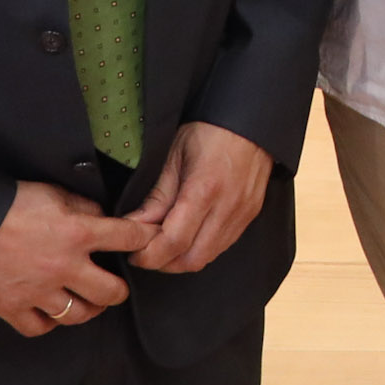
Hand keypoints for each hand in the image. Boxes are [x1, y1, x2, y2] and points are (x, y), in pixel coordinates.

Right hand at [0, 179, 153, 336]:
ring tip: (87, 300)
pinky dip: (49, 321)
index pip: (127, 238)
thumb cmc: (5, 202)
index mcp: (77, 233)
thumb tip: (102, 218)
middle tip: (115, 283)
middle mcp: (64, 267)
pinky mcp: (12, 309)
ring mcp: (39, 292)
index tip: (149, 240)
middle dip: (119, 289)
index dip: (143, 238)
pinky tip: (50, 311)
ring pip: (79, 315)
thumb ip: (81, 207)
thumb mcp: (50, 192)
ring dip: (88, 308)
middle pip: (112, 293)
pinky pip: (41, 327)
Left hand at [126, 121, 274, 274]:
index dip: (149, 255)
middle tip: (145, 252)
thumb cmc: (209, 131)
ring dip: (181, 259)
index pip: (174, 241)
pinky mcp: (250, 216)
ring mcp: (242, 214)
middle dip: (163, 263)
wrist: (251, 121)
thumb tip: (134, 225)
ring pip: (207, 257)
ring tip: (164, 244)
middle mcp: (227, 207)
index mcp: (204, 189)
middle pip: (191, 259)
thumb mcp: (174, 156)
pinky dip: (200, 249)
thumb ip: (156, 196)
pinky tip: (188, 236)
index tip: (133, 252)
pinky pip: (222, 246)